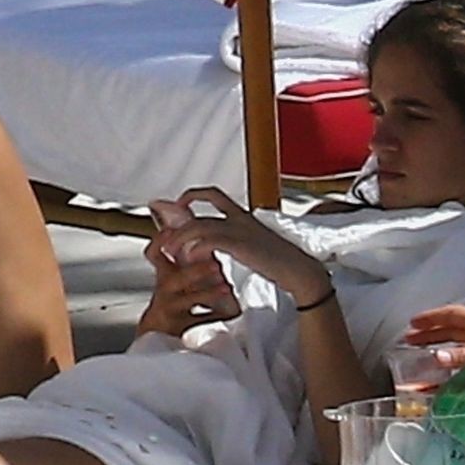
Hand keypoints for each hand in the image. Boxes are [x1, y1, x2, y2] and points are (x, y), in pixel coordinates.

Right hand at [135, 233, 239, 338]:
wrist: (157, 336)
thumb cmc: (172, 305)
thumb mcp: (174, 283)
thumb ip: (185, 265)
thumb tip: (206, 239)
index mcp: (164, 278)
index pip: (155, 256)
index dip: (159, 243)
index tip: (172, 231)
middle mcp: (163, 293)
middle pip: (173, 279)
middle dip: (195, 270)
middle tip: (215, 264)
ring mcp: (169, 310)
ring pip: (187, 300)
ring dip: (207, 292)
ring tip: (226, 288)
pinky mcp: (178, 328)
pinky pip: (200, 322)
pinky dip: (216, 317)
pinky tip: (230, 314)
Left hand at [155, 187, 331, 306]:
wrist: (298, 269)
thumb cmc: (280, 262)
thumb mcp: (256, 245)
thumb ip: (237, 240)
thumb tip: (222, 246)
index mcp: (243, 216)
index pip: (214, 195)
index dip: (193, 195)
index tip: (179, 204)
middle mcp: (239, 218)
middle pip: (200, 210)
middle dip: (178, 223)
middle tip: (166, 237)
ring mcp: (239, 230)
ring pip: (200, 225)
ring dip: (181, 238)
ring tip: (171, 250)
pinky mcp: (240, 244)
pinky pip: (210, 240)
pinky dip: (196, 248)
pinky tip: (189, 258)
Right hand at [404, 303, 464, 403]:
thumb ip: (463, 357)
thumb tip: (437, 356)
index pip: (453, 315)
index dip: (432, 318)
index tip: (414, 323)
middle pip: (453, 331)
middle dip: (431, 334)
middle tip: (411, 340)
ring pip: (459, 349)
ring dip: (440, 353)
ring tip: (422, 360)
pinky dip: (452, 373)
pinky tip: (442, 381)